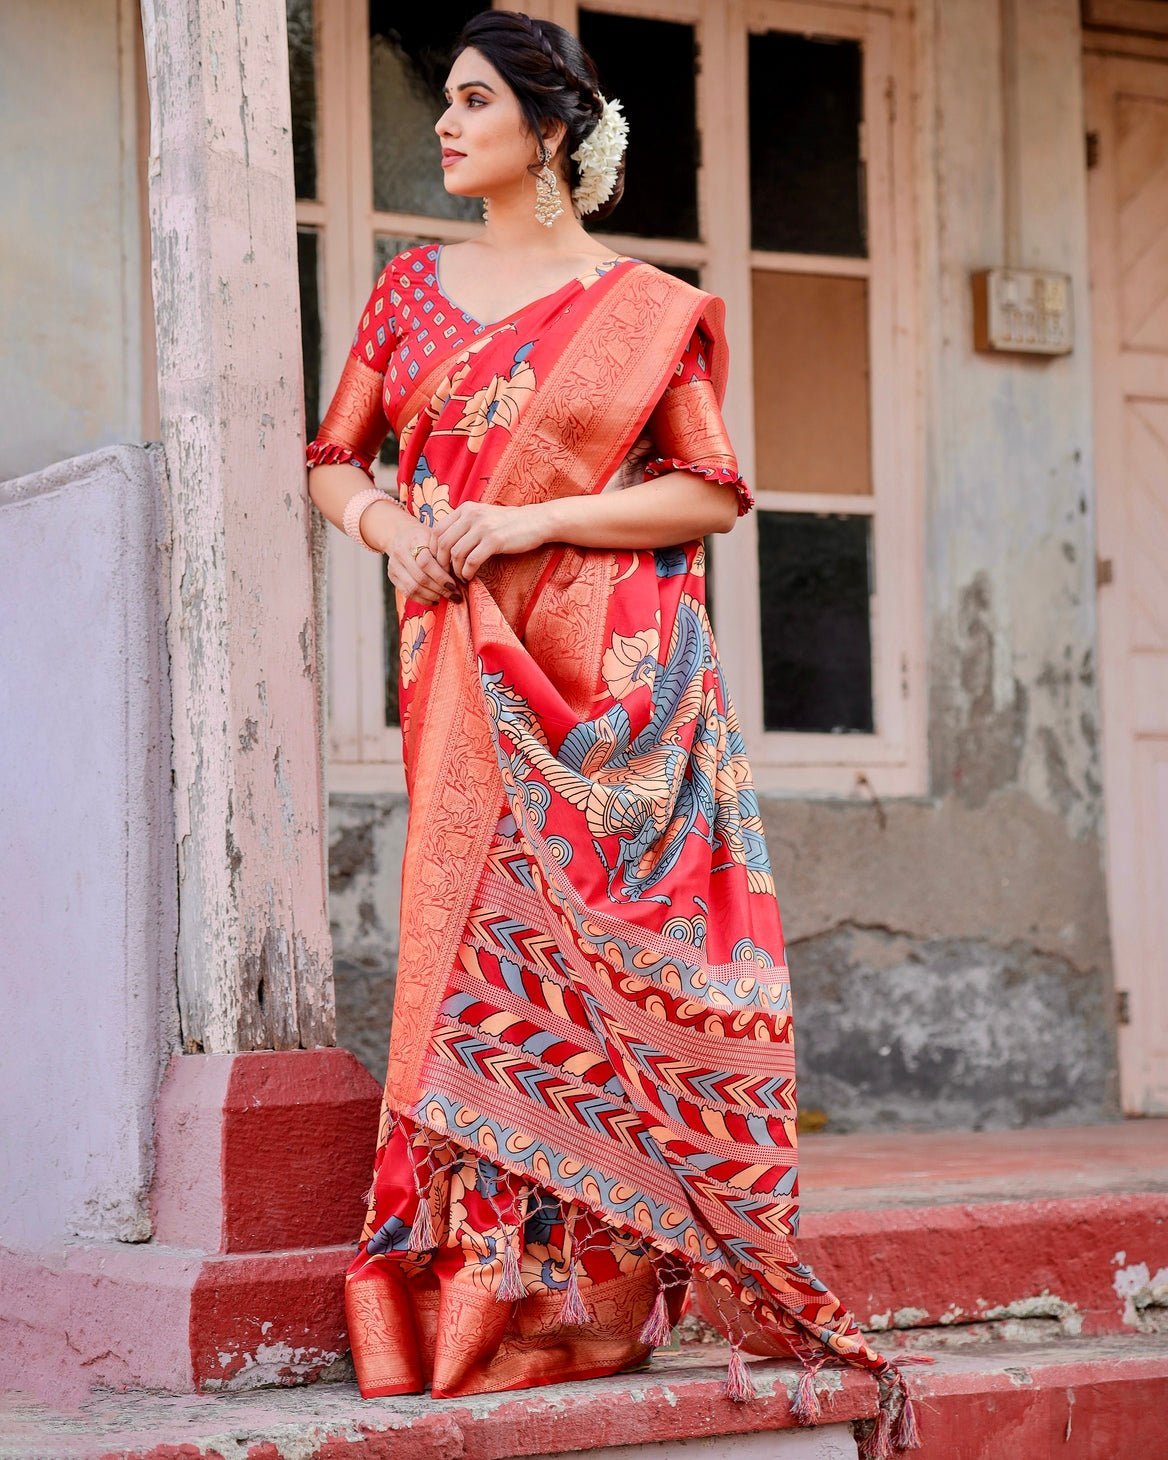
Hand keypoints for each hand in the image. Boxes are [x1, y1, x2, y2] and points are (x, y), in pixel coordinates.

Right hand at [369, 502, 462, 605]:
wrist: (401, 534)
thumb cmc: (424, 537)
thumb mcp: (436, 537)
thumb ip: (445, 553)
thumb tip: (461, 574)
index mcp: (413, 540)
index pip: (425, 562)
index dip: (441, 576)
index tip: (454, 585)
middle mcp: (400, 553)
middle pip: (420, 578)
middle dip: (440, 589)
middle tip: (454, 596)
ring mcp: (393, 566)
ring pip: (413, 588)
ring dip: (432, 596)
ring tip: (446, 598)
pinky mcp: (392, 576)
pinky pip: (407, 593)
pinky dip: (423, 599)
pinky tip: (435, 599)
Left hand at [431, 501, 550, 582]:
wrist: (536, 521)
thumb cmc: (509, 523)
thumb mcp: (483, 516)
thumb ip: (465, 524)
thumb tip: (445, 544)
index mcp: (466, 508)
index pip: (437, 529)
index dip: (433, 549)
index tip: (438, 563)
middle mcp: (471, 515)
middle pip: (443, 542)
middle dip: (441, 563)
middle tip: (446, 574)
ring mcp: (483, 527)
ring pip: (456, 553)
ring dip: (455, 570)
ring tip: (460, 577)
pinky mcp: (494, 540)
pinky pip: (472, 560)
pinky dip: (467, 572)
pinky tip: (470, 577)